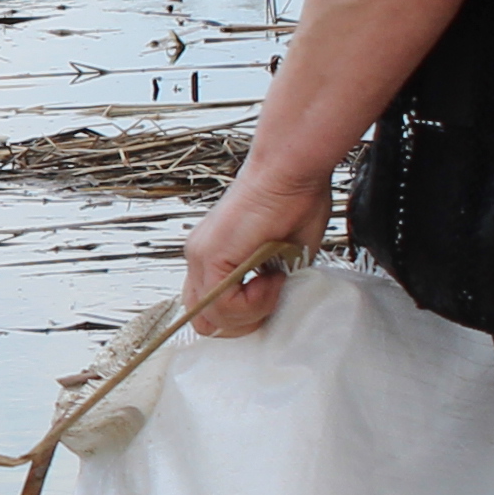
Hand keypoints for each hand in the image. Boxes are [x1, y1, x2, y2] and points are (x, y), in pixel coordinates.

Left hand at [178, 159, 331, 339]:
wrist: (291, 171)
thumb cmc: (295, 200)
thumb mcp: (283, 256)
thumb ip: (269, 283)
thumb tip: (273, 305)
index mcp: (213, 257)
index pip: (210, 309)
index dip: (242, 316)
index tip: (273, 296)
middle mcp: (198, 257)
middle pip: (204, 322)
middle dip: (243, 323)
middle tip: (272, 297)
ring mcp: (199, 256)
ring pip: (212, 320)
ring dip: (252, 312)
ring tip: (274, 282)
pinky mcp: (209, 256)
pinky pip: (223, 305)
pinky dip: (253, 302)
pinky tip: (271, 278)